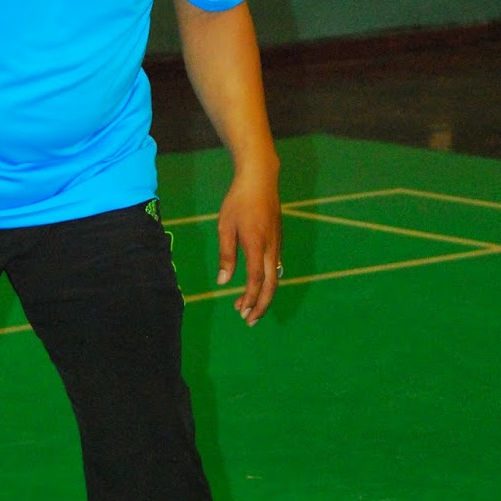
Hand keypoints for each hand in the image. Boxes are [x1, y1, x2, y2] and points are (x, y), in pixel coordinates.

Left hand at [216, 163, 281, 325]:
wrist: (260, 179)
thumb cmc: (238, 201)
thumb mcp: (225, 227)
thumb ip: (226, 256)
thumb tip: (223, 282)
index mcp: (257, 245)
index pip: (256, 280)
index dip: (251, 299)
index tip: (241, 312)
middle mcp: (271, 247)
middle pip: (271, 285)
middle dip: (261, 306)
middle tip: (248, 320)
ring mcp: (277, 244)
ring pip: (274, 277)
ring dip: (262, 295)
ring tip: (246, 306)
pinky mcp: (277, 240)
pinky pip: (274, 267)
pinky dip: (266, 281)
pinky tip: (255, 285)